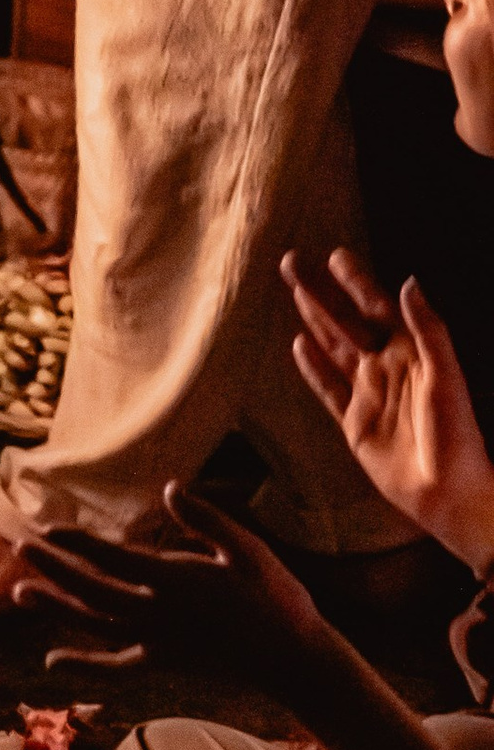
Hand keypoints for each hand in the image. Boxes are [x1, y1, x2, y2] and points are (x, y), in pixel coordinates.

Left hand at [13, 485, 333, 698]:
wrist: (294, 661)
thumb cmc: (276, 597)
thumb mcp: (248, 549)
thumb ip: (208, 518)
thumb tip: (170, 487)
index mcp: (180, 583)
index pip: (117, 561)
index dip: (79, 545)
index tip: (49, 527)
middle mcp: (161, 616)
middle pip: (95, 592)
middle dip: (55, 568)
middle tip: (20, 545)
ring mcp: (160, 644)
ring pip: (97, 627)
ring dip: (58, 610)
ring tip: (19, 592)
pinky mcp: (164, 663)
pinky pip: (116, 666)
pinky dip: (83, 664)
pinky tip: (52, 662)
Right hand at [285, 251, 493, 575]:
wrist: (449, 495)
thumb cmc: (457, 436)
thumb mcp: (446, 378)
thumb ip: (428, 330)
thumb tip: (408, 281)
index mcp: (411, 353)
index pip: (376, 308)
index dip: (355, 281)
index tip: (335, 255)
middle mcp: (386, 367)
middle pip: (344, 321)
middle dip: (319, 291)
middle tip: (292, 259)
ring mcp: (368, 395)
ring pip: (333, 347)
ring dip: (313, 318)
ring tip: (293, 290)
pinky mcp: (354, 424)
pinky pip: (328, 389)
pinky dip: (312, 368)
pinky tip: (298, 345)